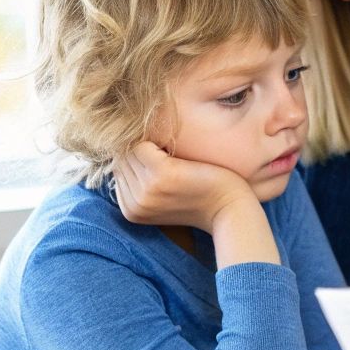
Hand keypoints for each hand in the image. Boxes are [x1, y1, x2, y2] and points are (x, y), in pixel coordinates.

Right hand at [112, 141, 256, 233]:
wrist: (231, 210)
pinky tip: (178, 147)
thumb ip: (143, 181)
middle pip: (122, 158)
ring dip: (150, 142)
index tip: (160, 154)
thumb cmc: (203, 197)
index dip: (137, 156)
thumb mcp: (165, 196)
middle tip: (168, 148)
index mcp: (131, 210)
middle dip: (142, 147)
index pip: (118, 169)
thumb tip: (126, 149)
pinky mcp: (161, 176)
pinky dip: (158, 139)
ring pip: (131, 149)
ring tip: (173, 149)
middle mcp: (135, 203)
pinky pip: (143, 144)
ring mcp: (146, 190)